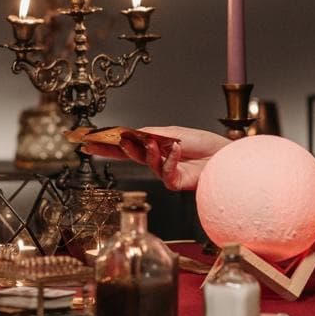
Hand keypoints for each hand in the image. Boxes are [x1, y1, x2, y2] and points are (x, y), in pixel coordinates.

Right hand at [83, 125, 229, 190]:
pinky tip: (175, 149)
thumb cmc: (204, 144)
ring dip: (147, 152)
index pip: (126, 144)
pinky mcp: (176, 182)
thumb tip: (131, 133)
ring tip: (150, 143)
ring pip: (146, 164)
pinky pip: (166, 173)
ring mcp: (165, 172)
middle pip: (129, 155)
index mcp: (154, 146)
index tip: (89, 140)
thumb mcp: (173, 133)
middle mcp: (157, 159)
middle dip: (110, 150)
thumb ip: (151, 134)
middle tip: (94, 145)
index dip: (107, 143)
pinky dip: (169, 160)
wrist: (225, 155)